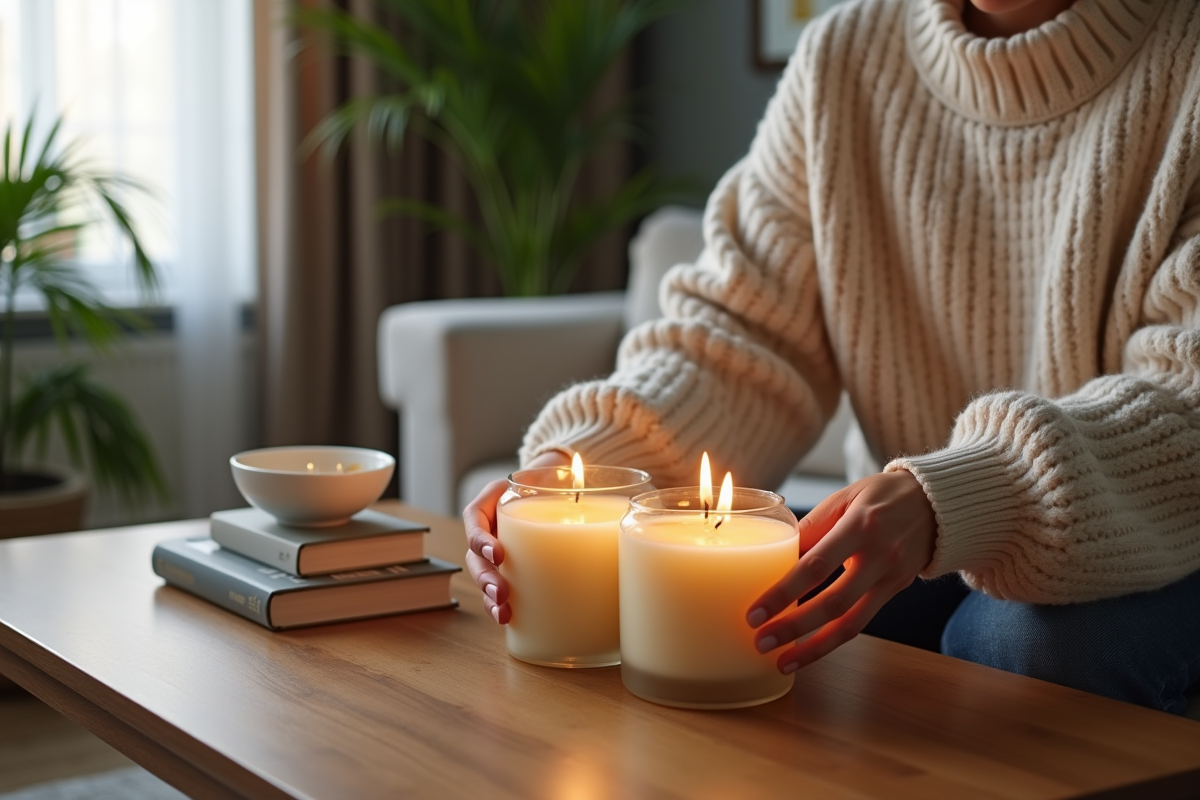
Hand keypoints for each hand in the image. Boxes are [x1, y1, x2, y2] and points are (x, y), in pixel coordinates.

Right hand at [463, 451, 570, 624]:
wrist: (555, 486)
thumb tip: (581, 479)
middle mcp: (490, 527)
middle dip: (485, 577)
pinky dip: (499, 603)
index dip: (481, 539)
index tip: (499, 554)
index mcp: (492, 502)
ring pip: (482, 575)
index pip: (475, 519)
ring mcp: (497, 549)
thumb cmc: (550, 479)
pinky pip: (497, 587)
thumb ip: (561, 478)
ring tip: (502, 613)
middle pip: (475, 555)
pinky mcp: (510, 567)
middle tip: (501, 592)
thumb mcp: (550, 473)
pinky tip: (507, 618)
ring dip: (488, 597)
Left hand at [746, 470, 935, 673]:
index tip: (755, 612)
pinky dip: (833, 639)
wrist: (938, 503)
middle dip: (794, 627)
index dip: (784, 592)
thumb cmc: (882, 495)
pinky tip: (809, 649)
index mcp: (861, 526)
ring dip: (814, 647)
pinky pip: (862, 621)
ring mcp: (891, 577)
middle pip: (833, 603)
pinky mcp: (896, 590)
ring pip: (851, 623)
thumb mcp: (846, 496)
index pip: (816, 566)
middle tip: (760, 641)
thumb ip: (813, 526)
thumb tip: (775, 554)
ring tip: (781, 662)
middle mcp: (879, 556)